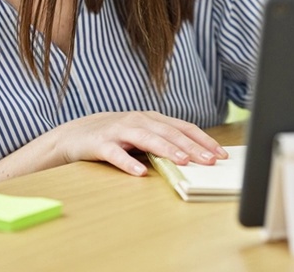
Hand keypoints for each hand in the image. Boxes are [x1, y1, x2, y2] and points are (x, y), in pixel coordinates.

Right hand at [47, 111, 227, 175]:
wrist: (73, 135)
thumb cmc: (114, 136)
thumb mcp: (141, 135)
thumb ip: (163, 142)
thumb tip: (195, 157)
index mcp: (151, 119)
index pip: (183, 128)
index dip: (203, 140)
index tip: (220, 154)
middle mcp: (138, 121)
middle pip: (169, 133)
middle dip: (192, 146)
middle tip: (210, 160)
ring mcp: (119, 130)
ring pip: (147, 139)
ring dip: (167, 150)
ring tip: (183, 162)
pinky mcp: (101, 144)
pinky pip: (116, 154)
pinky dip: (128, 163)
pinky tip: (140, 173)